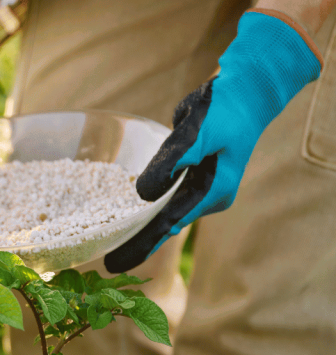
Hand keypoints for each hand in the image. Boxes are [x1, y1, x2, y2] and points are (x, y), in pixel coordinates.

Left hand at [105, 9, 321, 272]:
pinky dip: (146, 207)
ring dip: (141, 228)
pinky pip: (165, 195)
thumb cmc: (226, 109)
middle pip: (166, 223)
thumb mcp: (199, 134)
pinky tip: (127, 218)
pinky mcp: (191, 174)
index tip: (117, 264)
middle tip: (108, 265)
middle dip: (138, 243)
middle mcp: (206, 195)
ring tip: (112, 248)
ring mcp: (199, 186)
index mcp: (212, 192)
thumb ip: (173, 162)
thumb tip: (144, 194)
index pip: (170, 224)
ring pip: (165, 211)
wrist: (247, 89)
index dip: (142, 244)